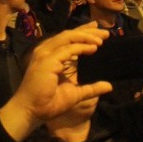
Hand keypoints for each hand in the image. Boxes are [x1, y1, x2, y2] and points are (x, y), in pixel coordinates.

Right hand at [0, 25, 111, 141]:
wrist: (33, 112)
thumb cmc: (50, 103)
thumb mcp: (76, 94)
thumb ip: (91, 88)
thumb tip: (109, 86)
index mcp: (52, 57)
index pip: (69, 40)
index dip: (83, 32)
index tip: (97, 30)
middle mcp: (47, 52)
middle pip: (69, 35)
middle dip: (88, 31)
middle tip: (105, 32)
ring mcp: (45, 54)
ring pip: (68, 37)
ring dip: (86, 36)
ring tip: (102, 39)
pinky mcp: (47, 60)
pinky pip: (68, 49)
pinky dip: (81, 46)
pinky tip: (93, 47)